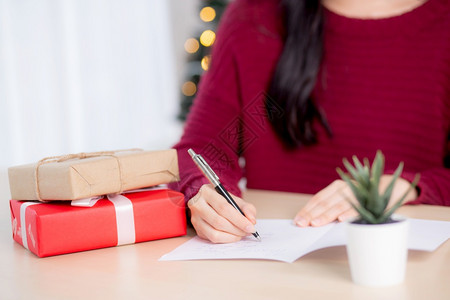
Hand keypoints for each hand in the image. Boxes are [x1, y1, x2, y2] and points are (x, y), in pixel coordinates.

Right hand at [188, 184, 256, 242]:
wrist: (209, 203)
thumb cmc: (223, 200)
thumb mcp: (235, 199)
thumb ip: (246, 208)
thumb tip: (252, 221)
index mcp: (206, 192)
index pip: (223, 208)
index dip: (239, 219)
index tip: (251, 226)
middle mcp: (197, 205)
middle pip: (218, 221)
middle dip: (237, 229)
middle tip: (248, 231)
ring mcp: (195, 218)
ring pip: (214, 233)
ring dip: (232, 236)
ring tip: (241, 234)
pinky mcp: (197, 229)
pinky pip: (212, 238)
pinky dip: (226, 239)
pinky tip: (233, 236)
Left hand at [294, 175, 417, 226]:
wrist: (387, 188)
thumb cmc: (361, 197)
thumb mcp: (344, 198)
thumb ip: (331, 207)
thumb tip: (312, 222)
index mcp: (336, 186)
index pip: (317, 199)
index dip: (307, 210)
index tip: (298, 220)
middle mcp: (344, 187)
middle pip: (324, 203)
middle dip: (312, 214)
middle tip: (303, 224)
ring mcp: (356, 193)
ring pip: (338, 205)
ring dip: (326, 215)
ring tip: (316, 223)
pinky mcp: (369, 200)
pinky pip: (357, 207)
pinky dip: (349, 214)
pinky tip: (341, 220)